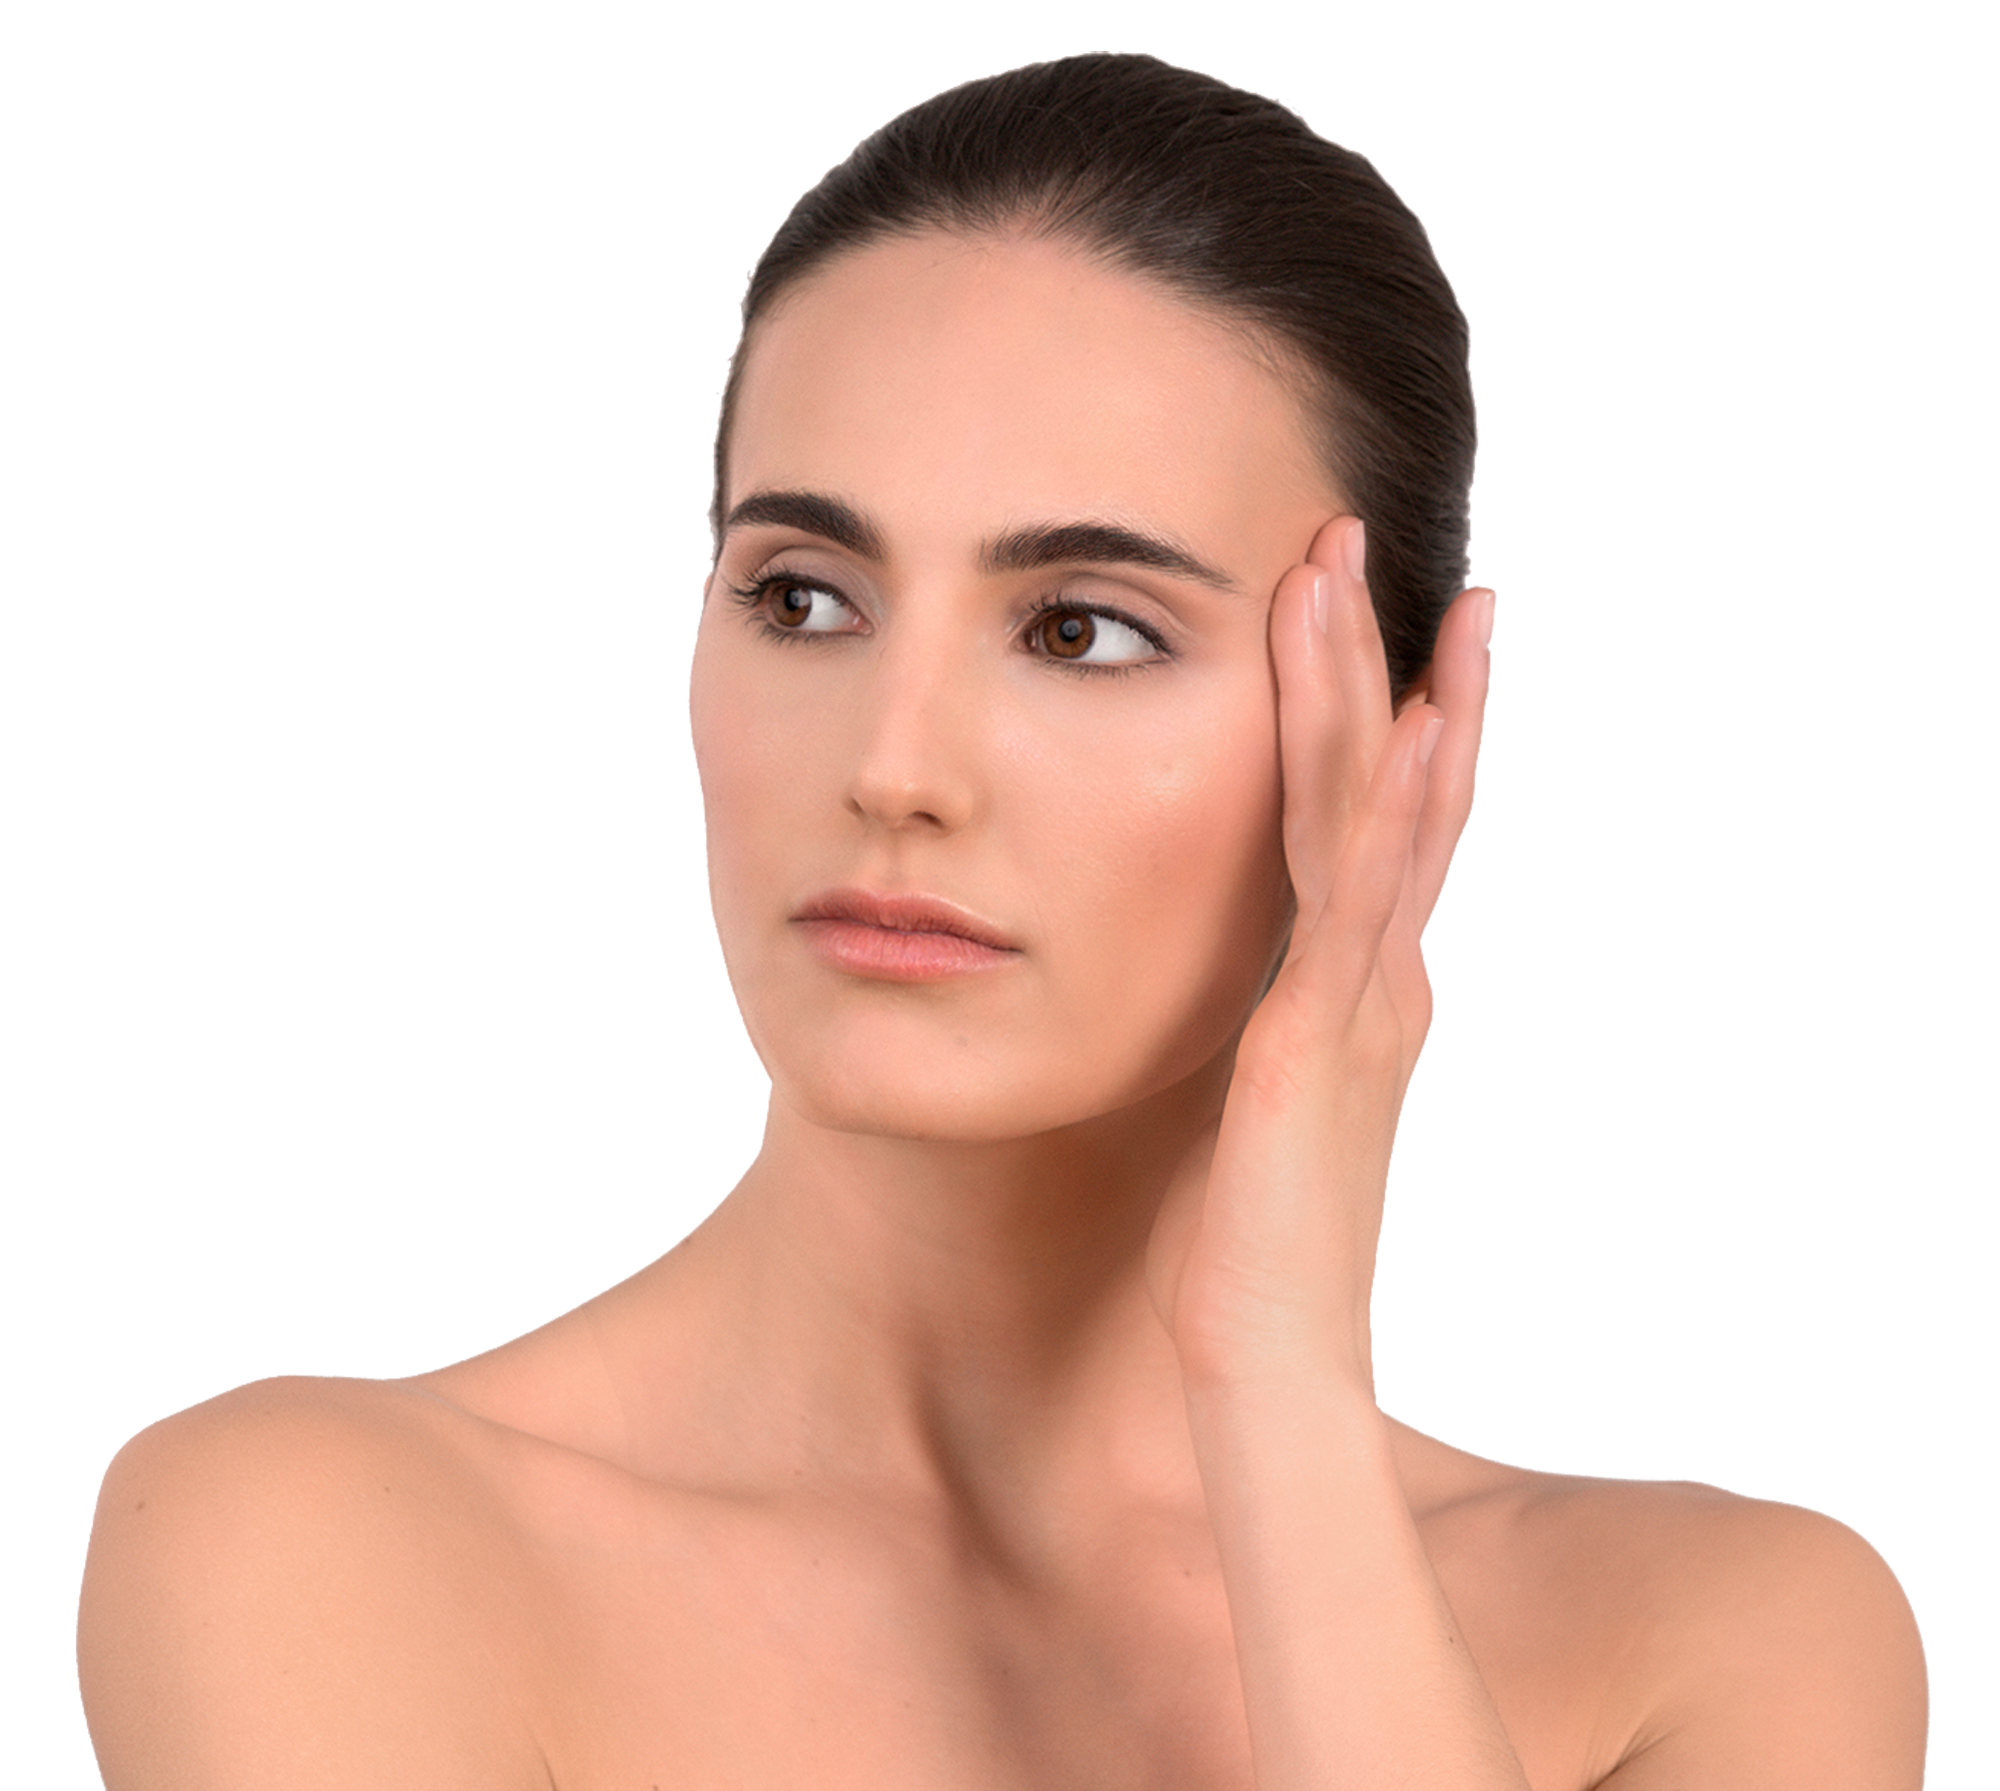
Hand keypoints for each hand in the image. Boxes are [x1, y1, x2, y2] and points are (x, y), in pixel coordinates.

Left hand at [1148, 516, 1492, 1386]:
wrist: (1268, 1359)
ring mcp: (1363, 994)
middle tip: (1355, 536)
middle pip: (1390, 786)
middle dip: (1378, 657)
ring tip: (1355, 570)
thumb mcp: (1263, 1111)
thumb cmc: (1251, 1251)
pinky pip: (1357, 888)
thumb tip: (1245, 999)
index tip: (1362, 616)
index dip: (1374, 713)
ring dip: (1369, 682)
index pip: (1373, 823)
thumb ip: (1267, 1038)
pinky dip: (1387, 794)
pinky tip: (1408, 711)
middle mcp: (1379, 975)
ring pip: (1377, 809)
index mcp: (1360, 989)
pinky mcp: (1324, 1027)